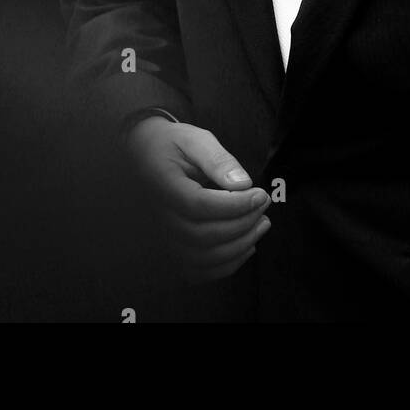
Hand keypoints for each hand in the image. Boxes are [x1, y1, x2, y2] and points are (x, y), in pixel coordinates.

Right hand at [126, 118, 271, 281]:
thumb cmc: (172, 144)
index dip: (234, 205)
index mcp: (163, 186)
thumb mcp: (195, 139)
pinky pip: (197, 270)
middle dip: (242, 224)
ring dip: (238, 247)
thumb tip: (243, 184)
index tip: (260, 194)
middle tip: (264, 205)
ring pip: (202, 258)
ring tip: (262, 224)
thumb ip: (218, 160)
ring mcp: (163, 236)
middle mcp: (160, 217)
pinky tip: (246, 246)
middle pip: (203, 236)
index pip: (199, 205)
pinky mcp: (172, 248)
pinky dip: (225, 266)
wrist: (145, 155)